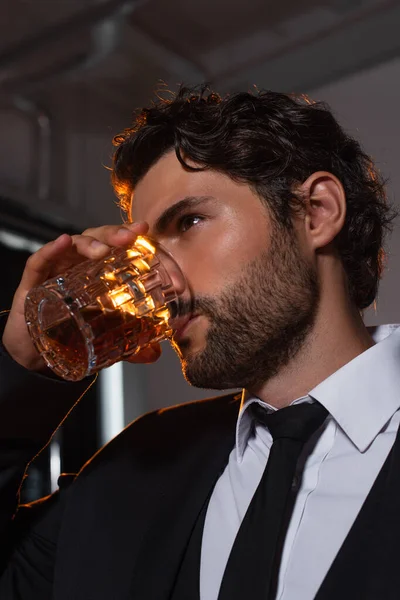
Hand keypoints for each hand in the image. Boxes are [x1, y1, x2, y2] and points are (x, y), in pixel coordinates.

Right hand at [2, 222, 161, 371]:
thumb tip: (154, 354)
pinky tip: (63, 242)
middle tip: (130, 237)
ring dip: (90, 243)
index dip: (133, 239)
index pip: (119, 248)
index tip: (148, 235)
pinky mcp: (34, 281)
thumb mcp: (105, 338)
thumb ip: (131, 346)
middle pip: (99, 238)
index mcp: (100, 271)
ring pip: (74, 245)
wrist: (36, 350)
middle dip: (115, 234)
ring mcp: (57, 270)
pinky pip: (40, 260)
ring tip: (103, 251)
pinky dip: (52, 249)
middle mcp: (80, 264)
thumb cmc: (70, 331)